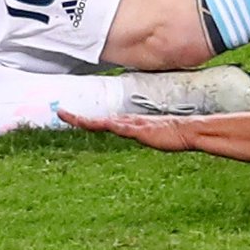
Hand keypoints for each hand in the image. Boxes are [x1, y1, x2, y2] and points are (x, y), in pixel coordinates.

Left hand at [59, 109, 197, 151]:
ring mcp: (132, 125)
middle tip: (60, 113)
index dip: (87, 119)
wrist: (189, 131)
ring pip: (103, 122)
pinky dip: (106, 125)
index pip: (103, 121)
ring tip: (66, 117)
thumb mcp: (154, 136)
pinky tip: (95, 124)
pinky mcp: (139, 130)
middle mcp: (127, 122)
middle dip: (78, 118)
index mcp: (129, 124)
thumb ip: (144, 134)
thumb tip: (139, 134)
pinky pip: (119, 128)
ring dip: (84, 121)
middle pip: (98, 120)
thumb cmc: (174, 135)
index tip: (72, 117)